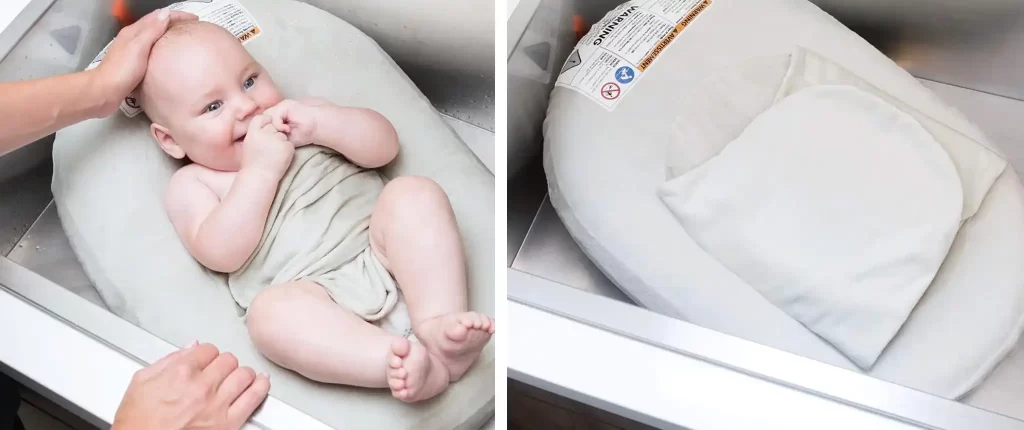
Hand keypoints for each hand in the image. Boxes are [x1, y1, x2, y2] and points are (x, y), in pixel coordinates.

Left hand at [91, 8, 197, 116]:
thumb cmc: (122, 70)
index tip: (194, 19)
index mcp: (133, 32)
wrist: (104, 92)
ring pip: (153, 37)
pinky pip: (152, 50)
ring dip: (168, 35)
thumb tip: (166, 13)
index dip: (176, 15)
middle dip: (174, 23)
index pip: (157, 16)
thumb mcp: (139, 47)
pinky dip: (163, 48)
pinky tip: (169, 57)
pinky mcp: (134, 64)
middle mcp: (132, 38)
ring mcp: (132, 51)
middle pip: (155, 24)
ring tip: (184, 40)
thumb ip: (152, 30)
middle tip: (192, 28)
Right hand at [111, 342, 269, 429]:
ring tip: (238, 378)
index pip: (208, 349)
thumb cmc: (136, 422)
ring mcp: (217, 404)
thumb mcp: (141, 383)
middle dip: (223, 364)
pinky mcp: (228, 423)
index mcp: (180, 372)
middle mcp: (202, 385)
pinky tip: (260, 383)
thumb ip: (167, 361)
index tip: (206, 360)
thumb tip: (188, 348)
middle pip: (228, 360)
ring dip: (241, 374)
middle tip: (219, 372)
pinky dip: (260, 387)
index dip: (207, 355)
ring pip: (244, 374)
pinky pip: (254, 397)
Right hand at [241, 114, 294, 177]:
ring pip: (282, 136)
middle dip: (274, 134)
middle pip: (273, 126)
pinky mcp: (287, 147)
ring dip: (281, 143)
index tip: (267, 127)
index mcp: (253, 133)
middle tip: (269, 148)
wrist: (260, 177)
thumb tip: (266, 122)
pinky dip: (287, 150)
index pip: (261, 118)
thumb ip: (257, 133)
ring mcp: (277, 140)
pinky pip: (289, 144)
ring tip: (273, 155)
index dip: (266, 121)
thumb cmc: (253, 163)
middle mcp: (264, 134)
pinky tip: (280, 158)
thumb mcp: (249, 144)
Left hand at [264, 99, 323, 146]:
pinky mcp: (285, 105)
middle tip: (272, 138)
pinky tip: (287, 130)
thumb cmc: (304, 134)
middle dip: (265, 129)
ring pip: (267, 117)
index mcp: (277, 118)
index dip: (263, 131)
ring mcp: (281, 107)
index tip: (267, 140)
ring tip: (282, 134)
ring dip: (273, 128)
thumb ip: (274, 135)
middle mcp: (277, 111)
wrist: (317, 127)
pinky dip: (279, 124)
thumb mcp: (285, 138)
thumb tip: (262, 139)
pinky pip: (275, 115)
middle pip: (262, 119)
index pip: (262, 123)